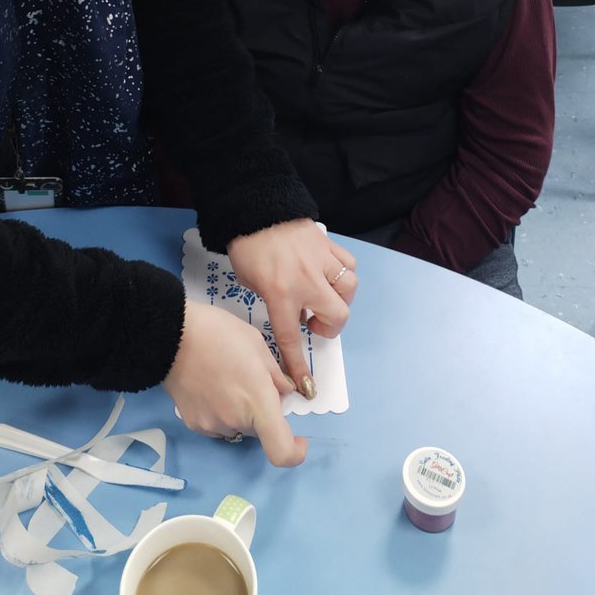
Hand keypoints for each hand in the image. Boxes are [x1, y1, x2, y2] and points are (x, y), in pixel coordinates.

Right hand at [162, 300, 305, 466]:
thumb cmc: (219, 332)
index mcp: (257, 402)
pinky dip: (222, 412)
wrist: (171, 334)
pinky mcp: (193, 424)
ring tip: (227, 378)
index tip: (299, 438)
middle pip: (260, 430)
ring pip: (239, 427)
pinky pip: (218, 425)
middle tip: (252, 380)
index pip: (281, 451)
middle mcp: (236, 421)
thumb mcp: (257, 344)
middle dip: (263, 412)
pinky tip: (211, 385)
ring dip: (242, 412)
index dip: (295, 452)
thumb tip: (284, 393)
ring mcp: (212, 426)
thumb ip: (275, 375)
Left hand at [226, 219, 356, 398]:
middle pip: (337, 316)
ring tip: (324, 296)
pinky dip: (343, 274)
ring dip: (339, 299)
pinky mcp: (329, 244)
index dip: (299, 365)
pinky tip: (330, 274)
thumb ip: (273, 300)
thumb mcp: (250, 282)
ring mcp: (321, 261)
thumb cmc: (246, 248)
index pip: (292, 338)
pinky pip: (348, 264)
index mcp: (280, 294)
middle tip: (314, 320)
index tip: (307, 386)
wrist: (255, 208)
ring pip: (349, 289)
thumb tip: (294, 310)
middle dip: (329, 326)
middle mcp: (306, 281)